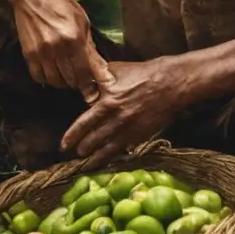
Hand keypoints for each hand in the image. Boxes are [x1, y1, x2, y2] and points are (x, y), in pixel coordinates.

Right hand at [11, 0, 112, 101]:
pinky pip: (38, 76)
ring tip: (68, 76)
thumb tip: (102, 70)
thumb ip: (91, 48)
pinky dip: (47, 79)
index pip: (85, 72)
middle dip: (78, 83)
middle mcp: (58, 48)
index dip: (91, 84)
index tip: (94, 88)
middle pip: (70, 79)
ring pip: (55, 81)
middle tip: (81, 80)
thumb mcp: (82, 20)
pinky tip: (52, 73)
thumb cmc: (59, 0)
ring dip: (63, 82)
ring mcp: (41, 52)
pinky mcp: (28, 53)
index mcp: (75, 38)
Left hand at [60, 60, 180, 167]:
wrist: (170, 83)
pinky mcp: (140, 135)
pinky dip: (113, 157)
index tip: (64, 144)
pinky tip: (108, 161)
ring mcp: (128, 128)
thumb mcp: (116, 69)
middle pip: (93, 139)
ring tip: (86, 164)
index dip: (72, 135)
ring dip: (94, 157)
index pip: (84, 123)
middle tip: (74, 154)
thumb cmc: (143, 73)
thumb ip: (99, 78)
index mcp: (107, 101)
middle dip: (81, 149)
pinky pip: (123, 150)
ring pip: (106, 149)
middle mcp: (115, 118)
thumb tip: (86, 80)